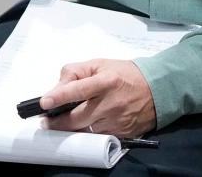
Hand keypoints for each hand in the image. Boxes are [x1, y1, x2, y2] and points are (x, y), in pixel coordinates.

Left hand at [40, 59, 155, 137]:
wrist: (157, 89)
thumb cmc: (126, 74)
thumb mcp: (102, 64)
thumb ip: (78, 71)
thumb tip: (58, 86)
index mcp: (107, 81)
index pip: (79, 89)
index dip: (60, 96)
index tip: (44, 102)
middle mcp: (111, 103)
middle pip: (77, 118)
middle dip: (57, 122)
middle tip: (46, 121)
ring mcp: (116, 121)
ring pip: (85, 131)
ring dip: (71, 129)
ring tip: (62, 124)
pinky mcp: (121, 134)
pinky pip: (97, 138)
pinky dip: (87, 133)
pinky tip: (84, 127)